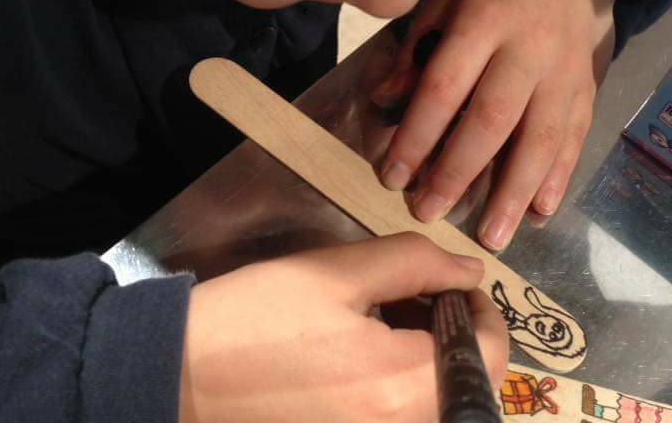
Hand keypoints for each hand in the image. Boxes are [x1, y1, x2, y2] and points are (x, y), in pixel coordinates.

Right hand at [178, 232, 508, 422]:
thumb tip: (472, 272)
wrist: (180, 377)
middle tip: (418, 300)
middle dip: (458, 337)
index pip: (490, 356)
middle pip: (470, 387)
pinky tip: (371, 356)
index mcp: (403, 387)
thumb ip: (415, 264)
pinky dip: (405, 387)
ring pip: (438, 404)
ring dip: (434, 362)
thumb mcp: (336, 274)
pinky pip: (402, 416)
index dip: (484, 313)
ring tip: (392, 323)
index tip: (451, 287)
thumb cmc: (257, 318)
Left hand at [374, 0, 650, 249]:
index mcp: (485, 18)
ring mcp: (564, 70)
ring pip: (540, 138)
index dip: (417, 135)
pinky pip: (575, 136)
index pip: (445, 87)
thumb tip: (387, 98)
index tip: (392, 176)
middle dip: (458, 173)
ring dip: (514, 192)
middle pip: (491, 120)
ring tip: (492, 237)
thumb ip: (417, 46)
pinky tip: (542, 212)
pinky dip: (559, 176)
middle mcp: (528, 48)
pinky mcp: (588, 86)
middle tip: (428, 213)